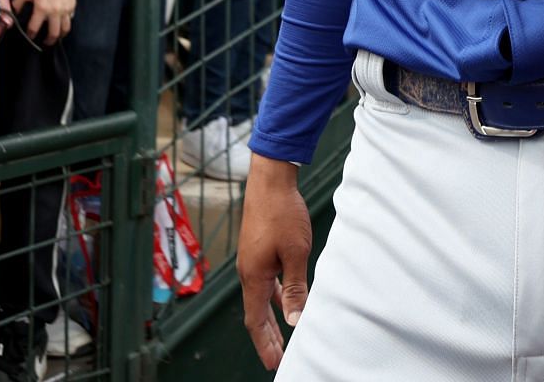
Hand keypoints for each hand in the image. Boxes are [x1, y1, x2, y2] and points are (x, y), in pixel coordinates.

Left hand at [12, 0, 76, 42]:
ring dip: (60, 36)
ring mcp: (65, 10)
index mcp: (41, 8)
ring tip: (56, 37)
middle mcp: (54, 12)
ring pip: (64, 30)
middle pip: (53, 34)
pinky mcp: (72, 7)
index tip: (30, 36)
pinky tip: (61, 24)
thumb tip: (14, 13)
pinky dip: (65, 24)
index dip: (31, 35)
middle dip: (49, 41)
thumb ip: (18, 3)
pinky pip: (70, 20)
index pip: (34, 28)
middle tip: (46, 43)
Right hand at [239, 157, 310, 370]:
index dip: (265, 344)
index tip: (274, 363)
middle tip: (278, 359)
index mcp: (254, 275)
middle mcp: (248, 271)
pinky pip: (265, 282)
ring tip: (283, 336)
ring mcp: (252, 260)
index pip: (255, 320)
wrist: (270, 180)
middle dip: (267, 337)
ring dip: (271, 318)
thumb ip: (295, 288)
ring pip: (261, 298)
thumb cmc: (283, 213)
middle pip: (256, 313)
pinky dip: (274, 297)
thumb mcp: (295, 253)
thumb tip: (295, 320)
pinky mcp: (258, 250)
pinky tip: (285, 300)